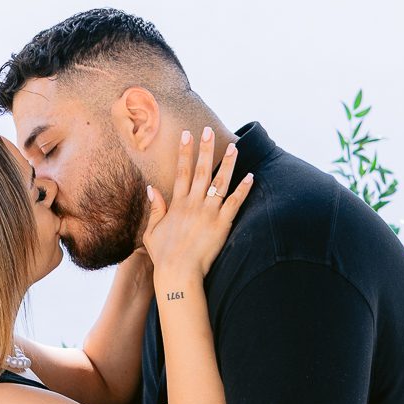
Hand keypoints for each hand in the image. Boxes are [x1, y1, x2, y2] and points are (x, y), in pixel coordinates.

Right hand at [142, 128, 252, 285]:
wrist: (178, 272)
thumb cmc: (164, 255)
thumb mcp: (152, 231)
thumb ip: (155, 209)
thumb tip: (152, 189)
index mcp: (178, 204)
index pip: (181, 172)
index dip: (184, 152)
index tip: (187, 135)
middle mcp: (194, 204)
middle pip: (201, 170)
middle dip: (205, 149)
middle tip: (208, 130)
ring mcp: (209, 212)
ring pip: (221, 182)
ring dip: (228, 163)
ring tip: (234, 147)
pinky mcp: (222, 224)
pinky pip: (235, 202)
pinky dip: (244, 189)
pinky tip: (251, 176)